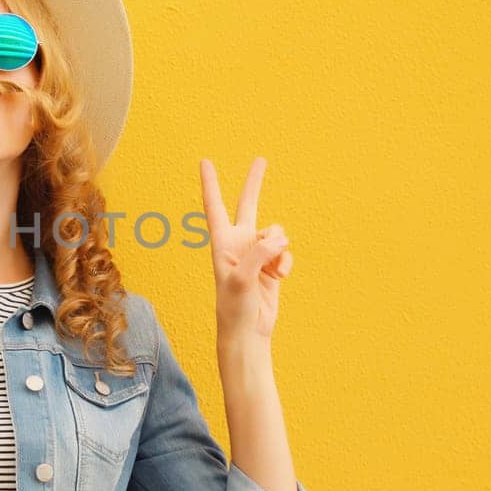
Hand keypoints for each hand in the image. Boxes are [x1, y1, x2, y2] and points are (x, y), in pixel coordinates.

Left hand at [199, 156, 292, 341]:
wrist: (248, 331)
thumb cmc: (235, 308)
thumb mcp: (242, 279)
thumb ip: (260, 254)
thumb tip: (280, 237)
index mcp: (222, 243)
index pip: (214, 207)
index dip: (211, 184)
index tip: (204, 162)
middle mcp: (239, 243)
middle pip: (247, 205)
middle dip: (254, 183)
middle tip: (261, 159)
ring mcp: (257, 253)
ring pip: (276, 233)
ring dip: (279, 248)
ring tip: (272, 269)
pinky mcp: (272, 264)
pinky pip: (285, 251)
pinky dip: (285, 262)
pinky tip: (279, 276)